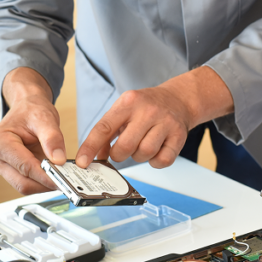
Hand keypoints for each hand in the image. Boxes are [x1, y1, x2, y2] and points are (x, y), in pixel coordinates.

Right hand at [0, 68, 65, 194]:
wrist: (27, 107)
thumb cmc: (31, 110)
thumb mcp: (45, 118)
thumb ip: (52, 138)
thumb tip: (59, 160)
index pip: (24, 166)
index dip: (45, 176)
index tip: (62, 181)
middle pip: (22, 182)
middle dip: (45, 184)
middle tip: (66, 182)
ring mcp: (2, 165)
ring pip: (24, 186)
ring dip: (44, 185)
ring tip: (62, 178)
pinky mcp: (10, 171)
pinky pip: (27, 182)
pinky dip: (42, 182)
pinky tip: (54, 176)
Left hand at [74, 85, 191, 167]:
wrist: (178, 99)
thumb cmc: (146, 107)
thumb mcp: (124, 110)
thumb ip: (108, 132)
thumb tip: (96, 156)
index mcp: (128, 103)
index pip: (104, 128)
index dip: (90, 147)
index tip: (82, 162)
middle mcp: (147, 111)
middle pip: (125, 146)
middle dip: (119, 155)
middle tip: (122, 150)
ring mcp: (165, 122)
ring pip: (144, 154)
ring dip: (138, 156)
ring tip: (141, 145)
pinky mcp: (179, 135)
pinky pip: (162, 160)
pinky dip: (156, 161)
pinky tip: (156, 150)